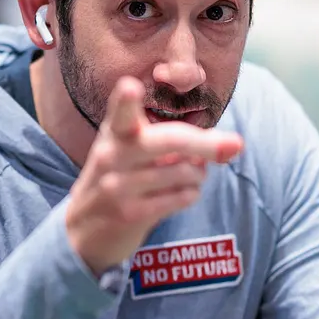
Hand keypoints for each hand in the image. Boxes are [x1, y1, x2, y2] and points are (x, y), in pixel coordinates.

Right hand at [66, 77, 242, 274]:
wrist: (83, 231)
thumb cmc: (118, 179)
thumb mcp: (128, 150)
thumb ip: (170, 139)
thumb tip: (229, 145)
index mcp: (114, 133)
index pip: (120, 112)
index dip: (125, 99)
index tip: (129, 86)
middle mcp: (113, 156)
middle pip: (171, 140)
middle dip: (207, 144)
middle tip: (236, 144)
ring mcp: (118, 186)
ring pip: (184, 172)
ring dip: (197, 175)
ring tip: (190, 177)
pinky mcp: (131, 213)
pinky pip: (180, 197)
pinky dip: (190, 194)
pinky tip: (183, 194)